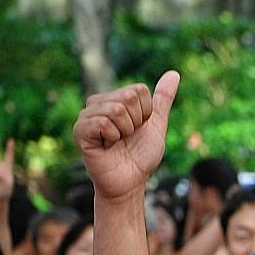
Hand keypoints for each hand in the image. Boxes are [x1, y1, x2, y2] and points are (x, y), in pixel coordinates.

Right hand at [72, 71, 178, 201]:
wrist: (130, 181)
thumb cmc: (141, 155)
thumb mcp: (156, 125)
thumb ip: (162, 99)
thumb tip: (174, 73)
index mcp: (115, 98)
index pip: (139, 91)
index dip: (146, 114)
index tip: (139, 129)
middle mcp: (98, 103)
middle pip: (128, 97)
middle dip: (136, 122)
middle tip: (127, 137)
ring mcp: (87, 115)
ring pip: (117, 109)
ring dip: (125, 131)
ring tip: (117, 142)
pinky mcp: (80, 130)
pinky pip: (103, 122)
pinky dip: (113, 137)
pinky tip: (107, 146)